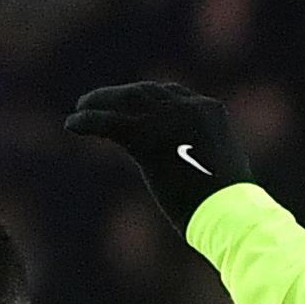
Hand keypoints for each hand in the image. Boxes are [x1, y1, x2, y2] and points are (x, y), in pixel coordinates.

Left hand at [65, 80, 254, 229]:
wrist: (230, 212)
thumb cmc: (232, 204)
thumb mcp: (222, 169)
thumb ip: (204, 153)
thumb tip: (196, 165)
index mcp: (209, 110)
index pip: (172, 94)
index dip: (148, 97)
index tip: (134, 103)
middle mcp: (187, 106)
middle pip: (144, 91)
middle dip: (119, 95)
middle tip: (98, 101)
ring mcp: (165, 118)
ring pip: (123, 100)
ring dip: (98, 102)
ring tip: (81, 108)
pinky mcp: (144, 135)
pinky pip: (107, 122)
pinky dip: (87, 122)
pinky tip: (72, 125)